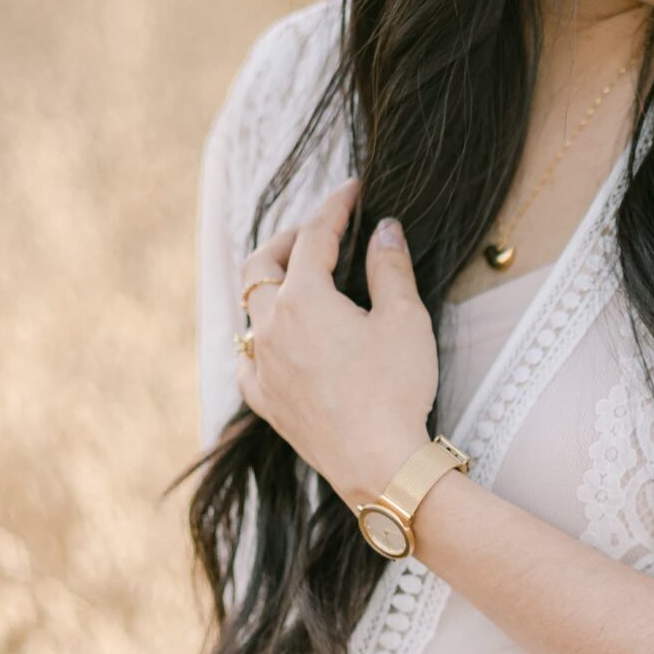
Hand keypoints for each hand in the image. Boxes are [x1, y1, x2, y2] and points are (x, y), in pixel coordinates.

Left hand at [236, 176, 438, 510]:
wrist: (379, 463)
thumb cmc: (396, 389)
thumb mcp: (405, 319)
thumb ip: (390, 267)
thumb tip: (384, 229)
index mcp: (305, 299)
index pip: (315, 236)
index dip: (335, 207)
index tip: (353, 190)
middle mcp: (271, 327)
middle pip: (261, 265)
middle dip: (288, 240)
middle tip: (317, 233)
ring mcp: (262, 366)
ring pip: (250, 311)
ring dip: (270, 287)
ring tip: (299, 282)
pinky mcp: (265, 401)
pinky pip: (248, 358)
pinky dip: (261, 339)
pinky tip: (279, 343)